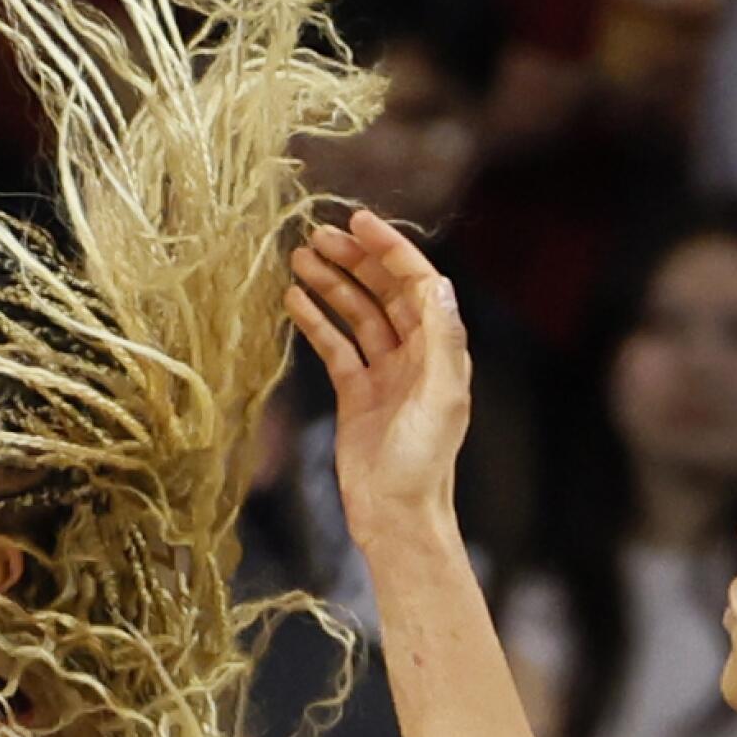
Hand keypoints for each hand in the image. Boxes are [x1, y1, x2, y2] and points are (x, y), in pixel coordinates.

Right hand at [284, 210, 470, 547]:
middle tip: (316, 236)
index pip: (416, 283)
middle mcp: (415, 353)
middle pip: (384, 291)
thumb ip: (442, 340)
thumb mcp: (441, 397)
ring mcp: (384, 371)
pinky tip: (295, 301)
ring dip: (332, 285)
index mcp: (441, 349)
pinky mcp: (356, 392)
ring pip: (357, 313)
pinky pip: (337, 345)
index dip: (390, 249)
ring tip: (299, 259)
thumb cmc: (422, 462)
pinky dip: (317, 322)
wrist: (394, 514)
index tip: (358, 221)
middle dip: (354, 260)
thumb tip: (438, 284)